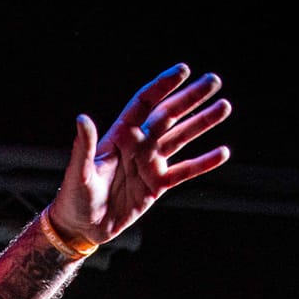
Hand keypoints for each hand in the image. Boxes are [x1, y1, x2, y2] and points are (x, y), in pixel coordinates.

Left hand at [49, 63, 231, 247]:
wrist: (82, 228)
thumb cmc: (74, 198)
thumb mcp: (78, 172)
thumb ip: (84, 146)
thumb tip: (82, 117)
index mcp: (120, 136)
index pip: (144, 103)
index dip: (163, 86)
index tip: (183, 70)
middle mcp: (138, 146)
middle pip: (168, 116)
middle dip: (190, 98)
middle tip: (214, 80)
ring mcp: (150, 165)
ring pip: (181, 138)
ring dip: (202, 122)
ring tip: (224, 106)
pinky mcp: (157, 187)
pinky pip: (185, 172)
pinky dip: (204, 163)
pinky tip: (223, 152)